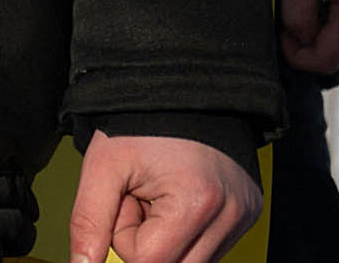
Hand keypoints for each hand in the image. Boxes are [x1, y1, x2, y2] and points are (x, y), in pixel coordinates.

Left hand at [67, 133, 258, 262]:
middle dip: (147, 240)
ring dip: (167, 238)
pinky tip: (179, 199)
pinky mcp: (250, 215)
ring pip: (191, 262)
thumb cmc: (139, 124)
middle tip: (142, 195)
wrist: (179, 91)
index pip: (147, 260)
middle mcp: (231, 215)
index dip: (124, 233)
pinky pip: (209, 248)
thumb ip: (88, 222)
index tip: (126, 197)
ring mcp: (244, 217)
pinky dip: (186, 233)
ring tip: (161, 194)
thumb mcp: (102, 167)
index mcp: (197, 202)